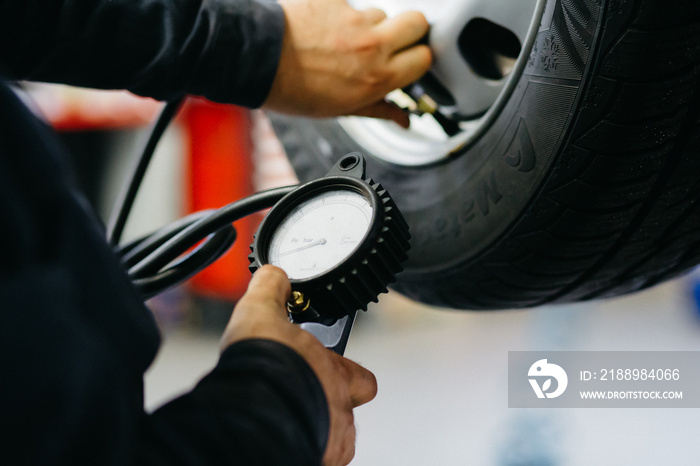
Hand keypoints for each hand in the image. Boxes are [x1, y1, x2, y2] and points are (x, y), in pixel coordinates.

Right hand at [221, 265, 377, 465]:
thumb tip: (275, 275)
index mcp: (337, 375)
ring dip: (313, 427)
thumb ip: (272, 289)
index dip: (347, 373)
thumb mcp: (262, 310)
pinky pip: (314, 455)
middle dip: (329, 404)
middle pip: (348, 411)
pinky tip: (277, 435)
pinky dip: (296, 446)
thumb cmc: (264, 365)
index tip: (328, 367)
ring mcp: (328, 440)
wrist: (251, 410)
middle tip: (302, 396)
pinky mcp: (313, 460)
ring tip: (283, 417)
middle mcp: (340, 411)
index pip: (362, 377)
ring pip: (332, 438)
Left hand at [264, 0, 431, 127]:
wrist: (258, 60)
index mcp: (377, 77)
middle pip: (418, 22)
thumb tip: (403, 118)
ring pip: (381, 13)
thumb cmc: (294, 89)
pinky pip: (351, 5)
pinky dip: (342, 16)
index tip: (408, 64)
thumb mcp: (341, 110)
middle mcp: (372, 45)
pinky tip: (325, 30)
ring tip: (345, 41)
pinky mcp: (336, 0)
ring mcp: (354, 19)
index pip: (425, 58)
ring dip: (371, 25)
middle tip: (394, 43)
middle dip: (411, 32)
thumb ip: (379, 109)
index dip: (418, 60)